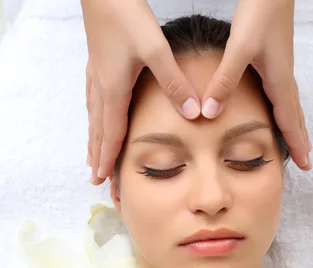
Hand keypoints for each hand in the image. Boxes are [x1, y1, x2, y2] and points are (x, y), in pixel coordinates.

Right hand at [81, 0, 201, 184]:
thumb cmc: (126, 15)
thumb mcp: (155, 49)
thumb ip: (174, 82)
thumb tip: (195, 113)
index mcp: (114, 90)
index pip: (111, 135)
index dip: (108, 159)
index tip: (104, 181)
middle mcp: (101, 88)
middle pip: (99, 131)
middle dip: (98, 157)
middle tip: (95, 181)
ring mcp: (97, 75)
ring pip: (94, 117)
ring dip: (94, 140)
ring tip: (91, 158)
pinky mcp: (97, 63)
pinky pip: (93, 100)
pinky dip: (94, 117)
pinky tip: (94, 117)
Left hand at [201, 0, 311, 170]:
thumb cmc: (260, 14)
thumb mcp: (239, 49)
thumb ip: (224, 82)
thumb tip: (209, 114)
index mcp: (279, 81)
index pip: (290, 121)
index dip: (297, 144)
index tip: (305, 165)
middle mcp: (284, 77)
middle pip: (296, 116)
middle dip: (301, 139)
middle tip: (306, 161)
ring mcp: (282, 68)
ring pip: (292, 105)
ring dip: (296, 125)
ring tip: (299, 139)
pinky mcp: (276, 59)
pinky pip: (285, 93)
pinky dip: (288, 109)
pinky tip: (282, 107)